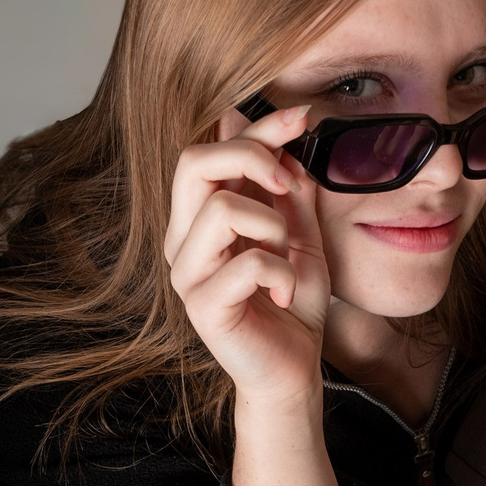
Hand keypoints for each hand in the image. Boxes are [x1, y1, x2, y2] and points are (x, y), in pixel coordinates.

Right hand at [162, 103, 327, 415]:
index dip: (258, 126)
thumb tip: (282, 139)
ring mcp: (187, 273)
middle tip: (288, 185)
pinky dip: (281, 273)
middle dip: (251, 156)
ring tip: (286, 258)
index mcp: (200, 217)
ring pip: (222, 209)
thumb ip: (289, 190)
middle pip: (193, 162)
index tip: (302, 116)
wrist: (293, 369)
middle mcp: (183, 239)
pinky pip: (248, 263)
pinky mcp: (202, 306)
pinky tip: (286, 293)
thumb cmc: (291, 302)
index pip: (212, 150)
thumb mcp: (301, 234)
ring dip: (273, 226)